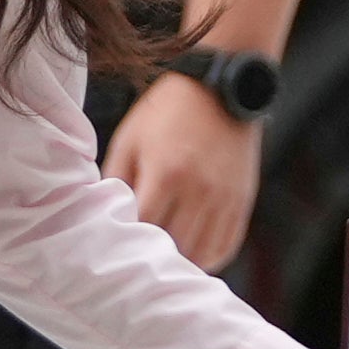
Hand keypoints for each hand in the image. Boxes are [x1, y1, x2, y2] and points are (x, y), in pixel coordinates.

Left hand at [106, 70, 260, 268]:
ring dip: (180, 261)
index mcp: (166, 174)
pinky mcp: (242, 201)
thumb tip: (106, 215)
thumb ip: (115, 179)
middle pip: (173, 247)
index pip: (144, 227)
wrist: (219, 87)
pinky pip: (226, 246)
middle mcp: (199, 191)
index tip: (118, 242)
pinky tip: (191, 253)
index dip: (129, 239)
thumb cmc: (166, 112)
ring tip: (164, 257)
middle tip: (138, 254)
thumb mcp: (129, 139)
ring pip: (200, 254)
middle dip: (153, 253)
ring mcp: (224, 199)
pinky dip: (208, 257)